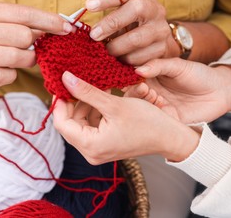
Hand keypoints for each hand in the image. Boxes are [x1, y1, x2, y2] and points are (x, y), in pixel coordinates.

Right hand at [0, 2, 71, 106]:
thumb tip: (64, 26)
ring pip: (17, 57)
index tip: (69, 28)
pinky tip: (6, 71)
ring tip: (23, 59)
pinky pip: (6, 76)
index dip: (50, 21)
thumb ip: (30, 24)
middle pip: (23, 36)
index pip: (24, 13)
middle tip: (34, 47)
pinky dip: (12, 75)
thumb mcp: (6, 26)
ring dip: (28, 60)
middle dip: (36, 44)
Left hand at [53, 71, 197, 164]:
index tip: (64, 84)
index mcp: (90, 145)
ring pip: (82, 123)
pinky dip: (96, 111)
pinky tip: (105, 97)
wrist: (170, 137)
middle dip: (76, 101)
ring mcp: (99, 150)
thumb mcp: (114, 104)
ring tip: (98, 87)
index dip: (60, 102)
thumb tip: (65, 79)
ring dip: (87, 104)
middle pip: (71, 123)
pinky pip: (93, 126)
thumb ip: (87, 92)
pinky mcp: (106, 145)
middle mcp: (91, 152)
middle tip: (82, 82)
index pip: (61, 123)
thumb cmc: (147, 122)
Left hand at [86, 0, 178, 65]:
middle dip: (112, 22)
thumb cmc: (130, 24)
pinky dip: (126, 61)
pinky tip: (119, 60)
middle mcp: (155, 10)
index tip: (89, 6)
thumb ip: (106, 14)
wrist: (157, 40)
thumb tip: (78, 26)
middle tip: (94, 35)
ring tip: (106, 51)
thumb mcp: (121, 13)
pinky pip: (141, 58)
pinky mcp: (162, 49)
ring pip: (138, 38)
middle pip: (136, 9)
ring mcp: (161, 29)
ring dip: (117, 47)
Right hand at [125, 58, 230, 123]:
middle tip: (140, 86)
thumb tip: (137, 70)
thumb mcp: (178, 66)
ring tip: (149, 93)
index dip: (127, 76)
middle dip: (132, 91)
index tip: (125, 75)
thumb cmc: (200, 74)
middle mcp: (151, 92)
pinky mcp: (166, 119)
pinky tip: (158, 104)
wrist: (220, 91)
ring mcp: (157, 107)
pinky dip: (152, 113)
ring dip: (141, 101)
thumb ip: (158, 66)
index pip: (132, 77)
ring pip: (140, 107)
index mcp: (151, 76)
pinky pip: (153, 119)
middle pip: (132, 94)